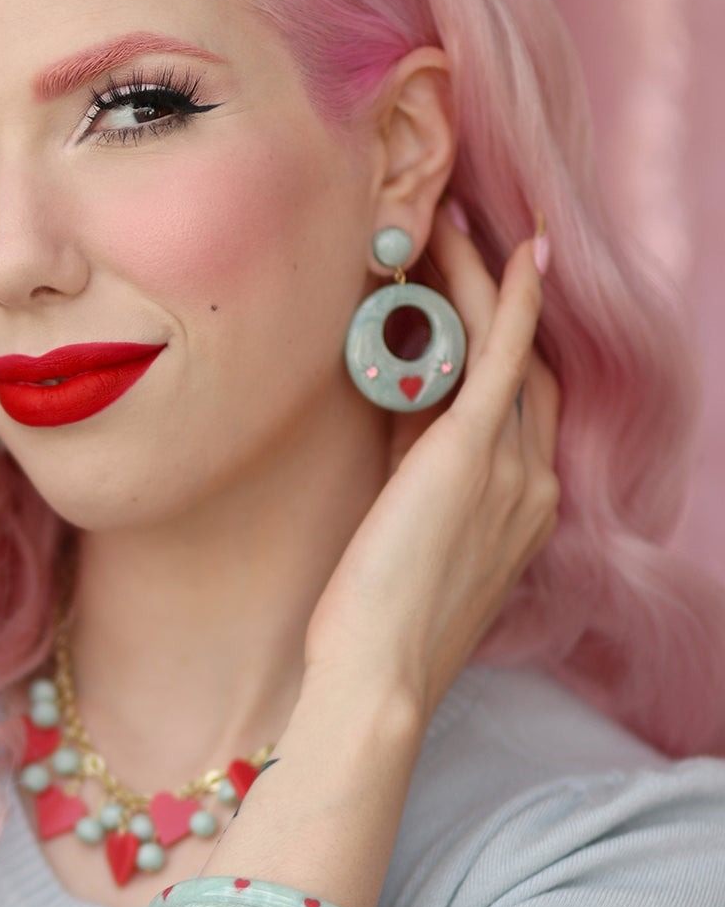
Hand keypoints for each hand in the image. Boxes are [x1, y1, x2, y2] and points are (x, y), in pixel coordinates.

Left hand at [300, 200, 560, 732]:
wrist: (377, 679)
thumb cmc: (374, 629)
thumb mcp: (405, 537)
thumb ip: (413, 473)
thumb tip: (398, 408)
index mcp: (519, 513)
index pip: (520, 411)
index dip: (503, 351)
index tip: (469, 305)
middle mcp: (533, 486)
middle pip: (527, 370)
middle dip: (501, 301)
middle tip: (461, 239)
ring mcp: (512, 470)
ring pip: (510, 349)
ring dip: (483, 281)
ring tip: (448, 226)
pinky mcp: (473, 455)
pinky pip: (505, 355)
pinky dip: (511, 298)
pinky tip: (509, 250)